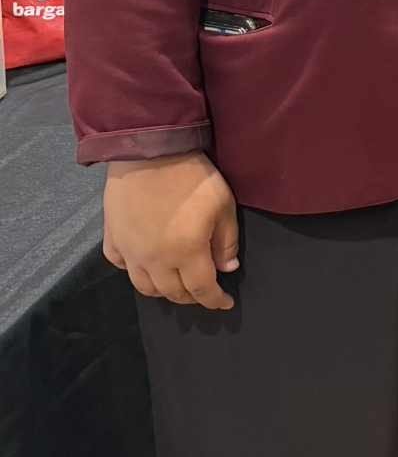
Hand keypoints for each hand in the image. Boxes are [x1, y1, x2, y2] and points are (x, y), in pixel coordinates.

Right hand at [103, 152, 239, 310]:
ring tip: (176, 285)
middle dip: (191, 297)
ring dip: (163, 291)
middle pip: (172, 292)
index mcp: (186, 253)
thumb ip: (226, 241)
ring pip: (144, 286)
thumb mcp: (223, 205)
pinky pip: (120, 265)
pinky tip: (145, 265)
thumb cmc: (193, 177)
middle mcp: (154, 260)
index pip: (201, 290)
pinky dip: (134, 272)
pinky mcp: (112, 237)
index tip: (225, 304)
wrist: (150, 153)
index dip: (215, 300)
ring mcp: (130, 251)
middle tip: (203, 292)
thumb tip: (226, 270)